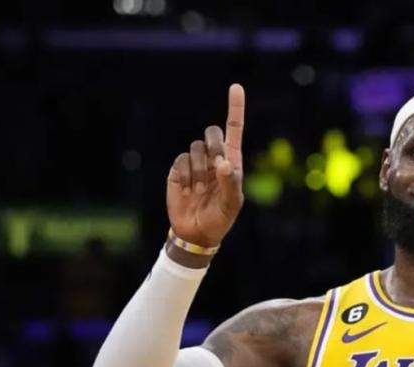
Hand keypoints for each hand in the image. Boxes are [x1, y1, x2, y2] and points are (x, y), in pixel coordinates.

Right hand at [167, 84, 245, 246]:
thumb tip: (222, 162)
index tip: (236, 87)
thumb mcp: (232, 204)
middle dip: (213, 146)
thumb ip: (230, 182)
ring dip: (199, 169)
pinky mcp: (177, 171)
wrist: (196, 232)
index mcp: (232, 162)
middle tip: (215, 167)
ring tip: (201, 189)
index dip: (235, 108)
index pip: (234, 130)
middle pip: (212, 133)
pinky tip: (188, 191)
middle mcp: (213, 158)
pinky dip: (185, 176)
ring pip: (196, 148)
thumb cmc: (220, 217)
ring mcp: (195, 164)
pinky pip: (180, 161)